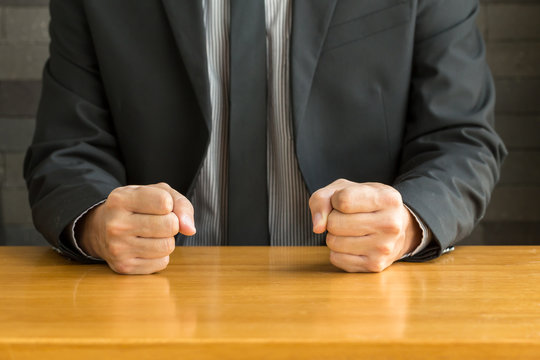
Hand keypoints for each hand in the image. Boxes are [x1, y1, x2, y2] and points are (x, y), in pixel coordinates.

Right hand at [76, 182, 195, 273]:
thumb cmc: (135, 207)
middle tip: (158, 222)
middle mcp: (116, 224)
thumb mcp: (155, 193)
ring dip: (167, 240)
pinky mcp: (124, 267)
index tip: (159, 205)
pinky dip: (160, 255)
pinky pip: (162, 263)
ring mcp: (118, 248)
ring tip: (151, 234)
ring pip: (167, 246)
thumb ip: (180, 204)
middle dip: (171, 223)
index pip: (164, 202)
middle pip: (170, 225)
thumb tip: (190, 229)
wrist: (100, 229)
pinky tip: (146, 247)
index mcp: (120, 199)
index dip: (169, 204)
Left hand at [309, 179, 420, 272]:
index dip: (335, 200)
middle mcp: (389, 224)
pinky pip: (336, 258)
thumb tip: (317, 227)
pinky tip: (352, 244)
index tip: (344, 202)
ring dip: (334, 236)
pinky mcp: (374, 265)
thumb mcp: (345, 189)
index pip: (343, 200)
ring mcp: (383, 247)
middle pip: (335, 223)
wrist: (399, 228)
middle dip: (333, 219)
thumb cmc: (367, 204)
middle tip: (347, 218)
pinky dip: (338, 251)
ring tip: (350, 231)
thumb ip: (322, 199)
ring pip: (333, 242)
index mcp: (387, 199)